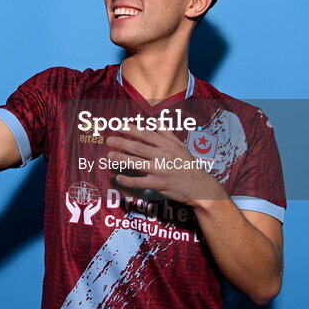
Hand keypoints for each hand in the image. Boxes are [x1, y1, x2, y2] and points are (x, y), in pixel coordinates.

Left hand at [105, 127, 225, 205]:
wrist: (200, 187)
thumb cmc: (189, 165)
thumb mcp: (181, 146)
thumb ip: (167, 134)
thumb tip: (155, 122)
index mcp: (168, 145)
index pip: (146, 134)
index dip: (131, 129)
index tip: (119, 126)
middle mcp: (163, 156)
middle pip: (138, 147)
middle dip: (121, 143)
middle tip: (109, 141)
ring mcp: (160, 170)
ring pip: (136, 163)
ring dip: (121, 159)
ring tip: (109, 157)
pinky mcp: (159, 184)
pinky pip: (139, 182)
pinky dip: (128, 180)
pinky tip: (119, 177)